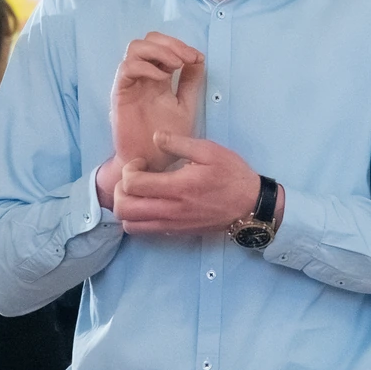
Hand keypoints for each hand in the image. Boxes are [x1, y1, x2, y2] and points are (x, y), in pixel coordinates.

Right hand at [106, 32, 204, 175]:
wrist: (151, 162)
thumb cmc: (166, 138)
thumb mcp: (185, 106)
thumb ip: (190, 83)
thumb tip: (198, 58)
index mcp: (158, 77)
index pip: (164, 46)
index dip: (180, 45)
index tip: (197, 58)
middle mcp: (143, 76)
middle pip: (148, 40)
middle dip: (170, 43)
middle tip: (187, 57)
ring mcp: (131, 83)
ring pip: (135, 48)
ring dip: (158, 50)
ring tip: (176, 65)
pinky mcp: (120, 94)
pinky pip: (127, 69)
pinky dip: (145, 66)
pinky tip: (162, 78)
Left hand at [112, 133, 261, 236]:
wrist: (250, 205)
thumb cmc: (232, 175)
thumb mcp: (209, 150)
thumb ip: (179, 143)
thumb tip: (156, 137)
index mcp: (178, 187)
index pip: (132, 184)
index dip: (129, 170)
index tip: (142, 163)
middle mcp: (171, 210)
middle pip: (123, 209)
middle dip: (120, 190)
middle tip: (134, 179)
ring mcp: (172, 225)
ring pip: (130, 225)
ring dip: (126, 207)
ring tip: (139, 193)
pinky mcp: (175, 232)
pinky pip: (144, 232)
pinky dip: (138, 219)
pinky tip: (150, 204)